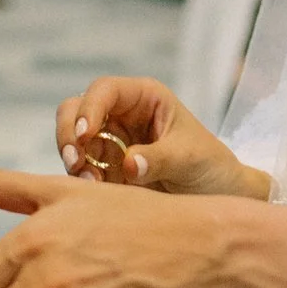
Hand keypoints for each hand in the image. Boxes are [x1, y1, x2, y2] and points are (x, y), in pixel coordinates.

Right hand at [55, 76, 269, 198]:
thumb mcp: (190, 158)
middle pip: (75, 110)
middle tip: (76, 162)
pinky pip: (79, 170)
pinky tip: (94, 192)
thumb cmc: (210, 165)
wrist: (217, 197)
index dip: (90, 107)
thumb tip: (127, 164)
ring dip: (73, 161)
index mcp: (144, 98)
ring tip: (90, 183)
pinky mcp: (103, 170)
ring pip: (71, 141)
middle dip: (69, 134)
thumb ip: (159, 158)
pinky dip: (79, 180)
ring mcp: (109, 143)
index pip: (104, 90)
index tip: (86, 135)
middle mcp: (120, 115)